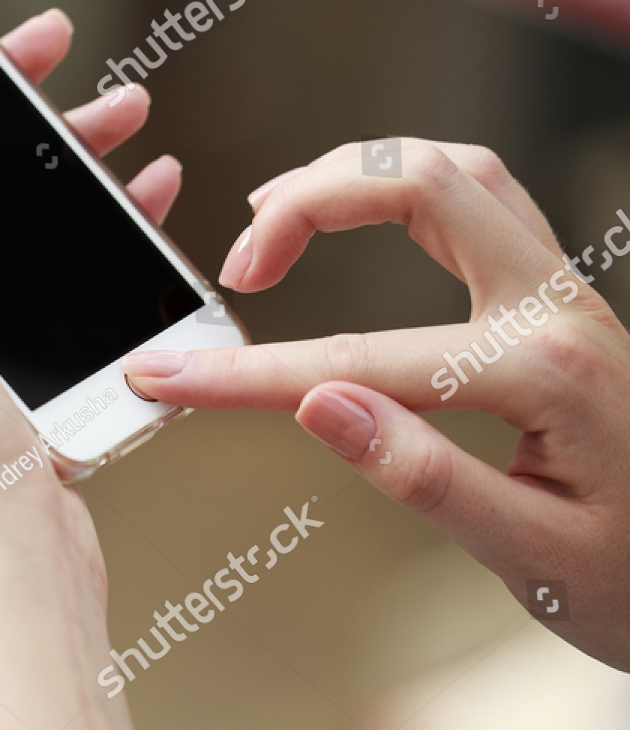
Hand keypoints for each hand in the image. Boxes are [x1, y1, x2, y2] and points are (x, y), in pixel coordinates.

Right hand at [123, 139, 629, 669]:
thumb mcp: (535, 560)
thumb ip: (426, 476)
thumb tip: (320, 406)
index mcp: (542, 373)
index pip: (361, 359)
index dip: (247, 372)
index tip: (167, 376)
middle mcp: (555, 307)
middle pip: (420, 185)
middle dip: (307, 202)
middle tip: (238, 269)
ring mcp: (562, 291)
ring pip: (452, 169)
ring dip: (353, 174)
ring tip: (271, 218)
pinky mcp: (556, 296)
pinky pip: (479, 193)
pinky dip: (400, 182)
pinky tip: (357, 212)